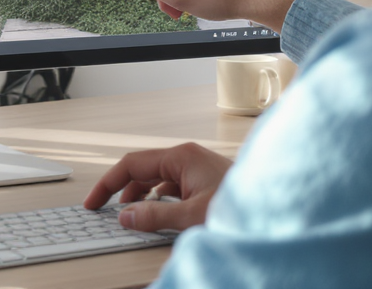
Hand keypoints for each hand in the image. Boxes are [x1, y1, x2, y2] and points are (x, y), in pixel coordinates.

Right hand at [83, 143, 233, 231]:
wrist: (276, 209)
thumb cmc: (243, 204)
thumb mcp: (192, 215)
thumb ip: (155, 216)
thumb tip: (126, 216)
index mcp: (181, 156)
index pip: (132, 164)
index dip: (109, 183)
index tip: (94, 201)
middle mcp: (187, 158)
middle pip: (142, 170)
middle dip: (122, 190)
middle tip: (106, 210)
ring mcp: (196, 168)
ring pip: (156, 179)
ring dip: (140, 196)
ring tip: (129, 215)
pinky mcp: (204, 181)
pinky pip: (170, 186)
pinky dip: (157, 199)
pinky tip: (156, 213)